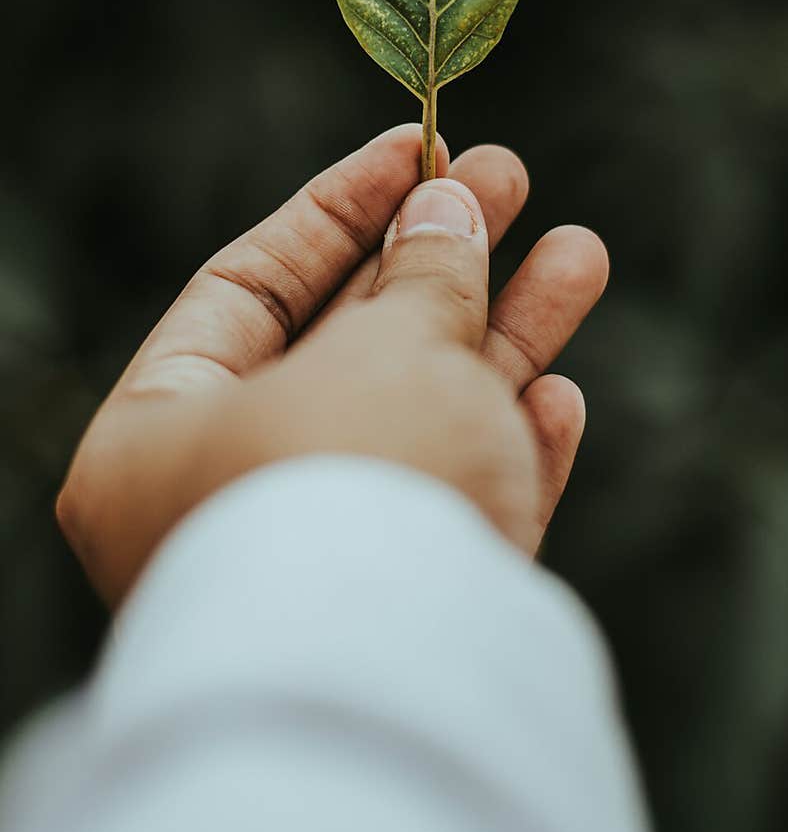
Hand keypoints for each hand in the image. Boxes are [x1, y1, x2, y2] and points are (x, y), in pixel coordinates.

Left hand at [56, 125, 608, 605]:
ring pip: (422, 425)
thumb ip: (422, 273)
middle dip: (440, 260)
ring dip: (504, 340)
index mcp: (162, 435)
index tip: (420, 146)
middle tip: (511, 178)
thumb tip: (449, 203)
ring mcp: (323, 562)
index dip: (340, 208)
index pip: (250, 289)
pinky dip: (506, 455)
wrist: (402, 685)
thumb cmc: (353, 483)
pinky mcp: (406, 618)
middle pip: (348, 348)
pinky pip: (455, 514)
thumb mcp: (387, 347)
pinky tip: (562, 396)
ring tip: (582, 253)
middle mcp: (229, 499)